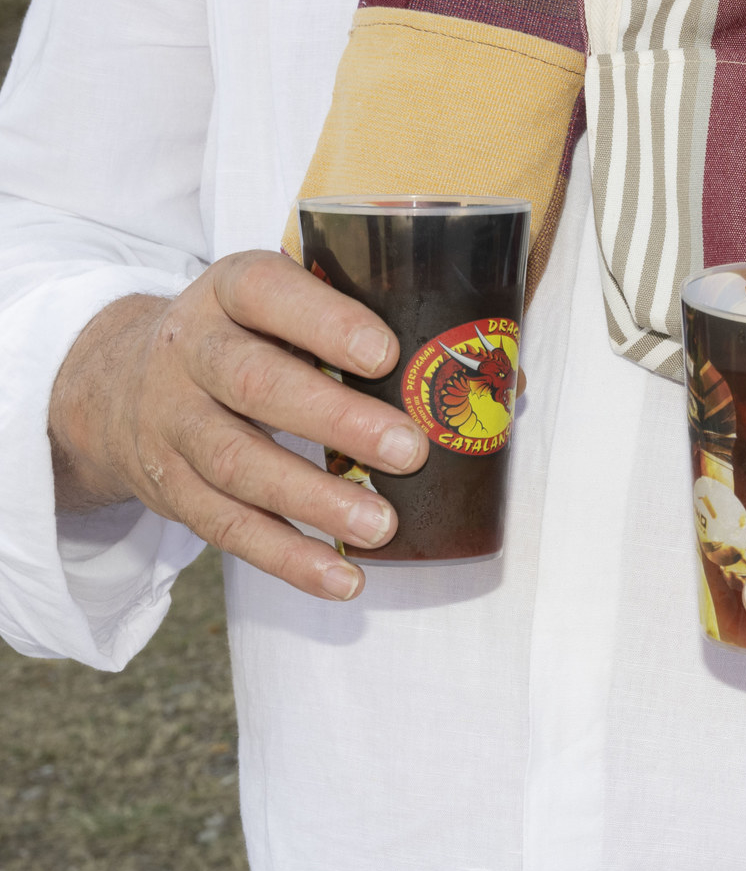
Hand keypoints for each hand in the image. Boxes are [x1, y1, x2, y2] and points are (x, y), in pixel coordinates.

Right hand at [46, 252, 431, 599]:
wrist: (115, 382)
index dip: (326, 323)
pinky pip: (226, 526)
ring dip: (313, 500)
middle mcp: (191, 352)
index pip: (266, 292)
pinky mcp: (170, 487)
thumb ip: (371, 327)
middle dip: (335, 420)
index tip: (386, 355)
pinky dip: (286, 557)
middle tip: (407, 450)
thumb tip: (505, 383)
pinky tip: (342, 579)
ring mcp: (173, 422)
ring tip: (381, 525)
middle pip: (255, 383)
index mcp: (228, 292)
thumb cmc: (244, 339)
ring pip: (236, 462)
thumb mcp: (281, 308)